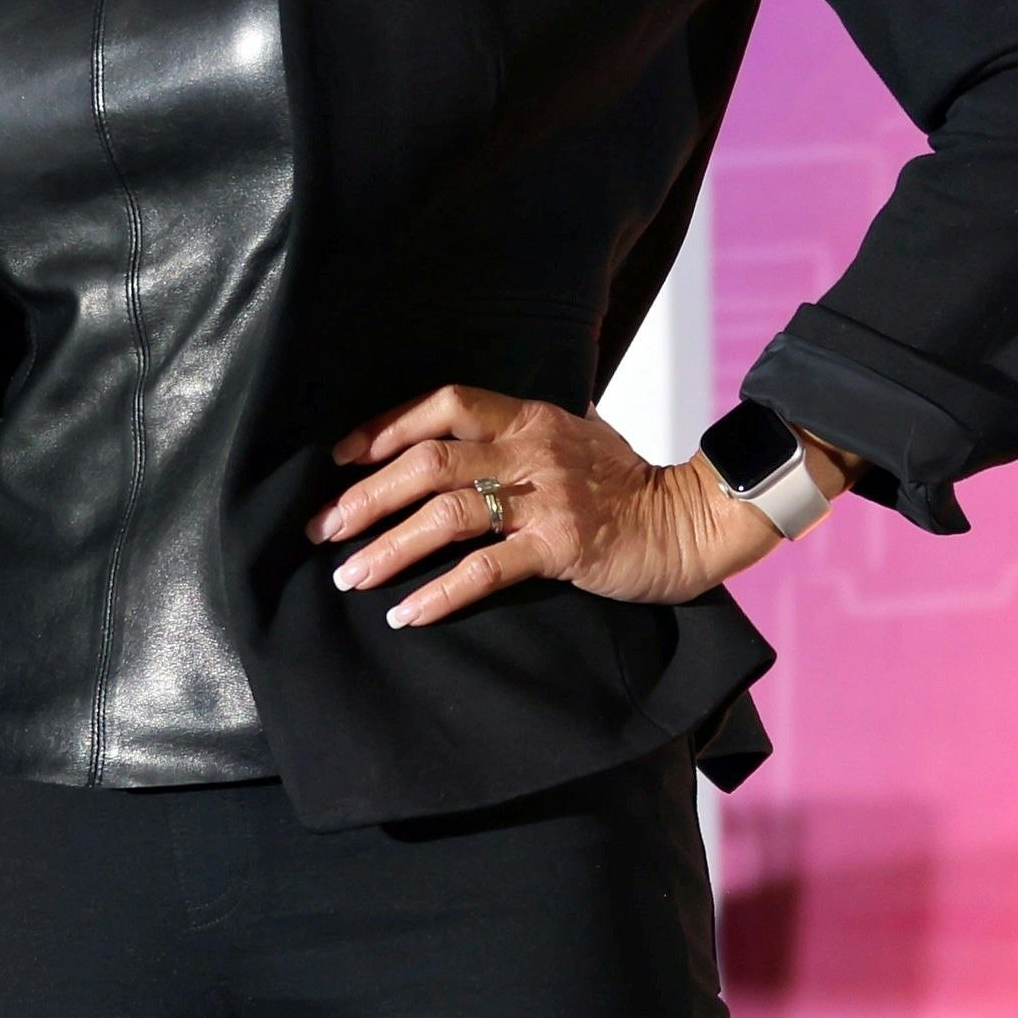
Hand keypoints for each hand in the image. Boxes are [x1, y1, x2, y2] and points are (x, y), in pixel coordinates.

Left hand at [320, 386, 844, 625]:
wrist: (693, 522)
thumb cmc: (632, 486)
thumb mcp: (580, 436)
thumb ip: (527, 431)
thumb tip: (473, 426)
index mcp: (532, 417)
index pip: (445, 404)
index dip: (386, 427)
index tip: (340, 457)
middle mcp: (534, 450)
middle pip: (429, 461)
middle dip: (367, 495)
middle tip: (324, 528)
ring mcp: (548, 498)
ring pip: (448, 513)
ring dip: (390, 546)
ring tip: (350, 575)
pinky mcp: (563, 547)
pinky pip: (488, 569)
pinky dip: (441, 592)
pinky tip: (406, 614)